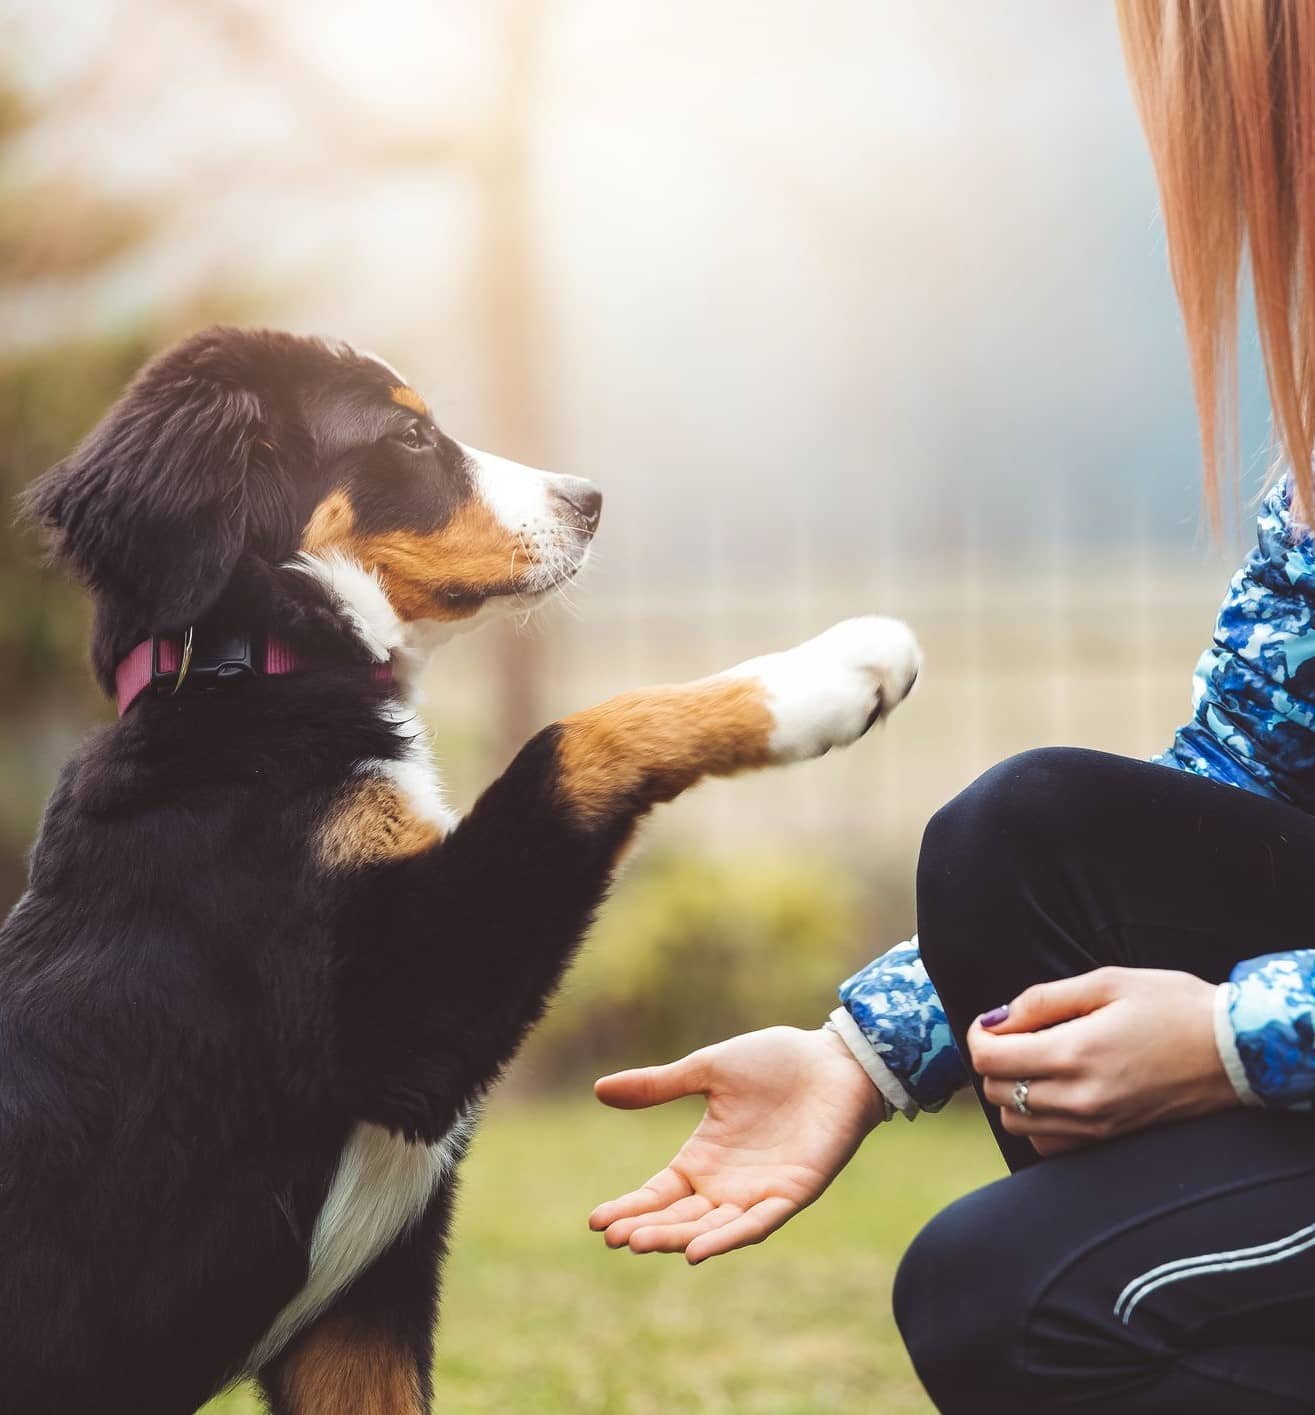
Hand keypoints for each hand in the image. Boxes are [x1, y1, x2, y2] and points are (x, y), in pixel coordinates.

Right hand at [588, 1025, 885, 1263]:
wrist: (834, 1059)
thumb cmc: (775, 1062)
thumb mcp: (707, 1070)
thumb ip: (659, 1085)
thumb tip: (599, 1090)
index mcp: (704, 1158)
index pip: (658, 1193)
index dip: (630, 1208)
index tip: (596, 1222)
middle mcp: (727, 1184)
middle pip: (679, 1217)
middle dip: (646, 1228)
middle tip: (613, 1237)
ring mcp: (759, 1193)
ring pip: (711, 1227)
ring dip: (677, 1238)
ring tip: (640, 1243)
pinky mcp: (792, 1194)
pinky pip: (756, 1224)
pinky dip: (728, 1238)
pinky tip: (698, 1250)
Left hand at [969, 967, 1238, 1156]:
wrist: (1233, 1051)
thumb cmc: (1172, 1006)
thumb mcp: (1106, 981)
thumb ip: (1044, 1000)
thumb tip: (999, 1018)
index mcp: (1074, 1053)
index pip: (990, 1060)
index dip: (980, 1036)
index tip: (994, 1022)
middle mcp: (1079, 1098)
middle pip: (997, 1092)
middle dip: (994, 1062)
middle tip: (1016, 1036)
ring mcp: (1094, 1125)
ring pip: (1017, 1122)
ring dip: (1011, 1092)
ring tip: (1035, 1063)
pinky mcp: (1109, 1139)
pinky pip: (1048, 1144)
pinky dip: (1037, 1122)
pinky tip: (1054, 1093)